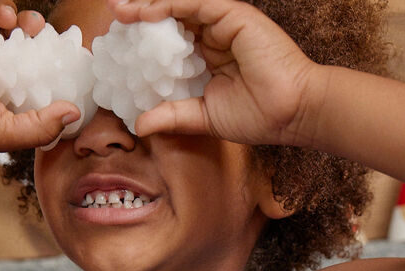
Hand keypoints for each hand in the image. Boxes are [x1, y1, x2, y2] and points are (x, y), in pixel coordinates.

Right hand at [0, 0, 80, 150]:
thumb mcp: (9, 132)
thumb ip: (44, 126)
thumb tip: (74, 113)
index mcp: (0, 83)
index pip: (30, 62)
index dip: (44, 53)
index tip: (55, 50)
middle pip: (17, 33)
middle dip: (30, 26)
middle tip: (36, 29)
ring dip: (8, 10)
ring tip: (7, 20)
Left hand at [107, 0, 319, 144]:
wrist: (292, 112)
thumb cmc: (258, 117)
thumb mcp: (203, 117)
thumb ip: (173, 115)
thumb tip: (139, 124)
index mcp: (209, 57)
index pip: (170, 42)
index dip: (144, 42)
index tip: (118, 48)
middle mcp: (215, 35)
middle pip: (171, 19)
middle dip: (140, 18)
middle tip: (112, 20)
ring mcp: (224, 22)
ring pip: (179, 6)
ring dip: (148, 7)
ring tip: (120, 12)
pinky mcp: (232, 14)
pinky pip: (194, 2)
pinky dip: (168, 5)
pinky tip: (144, 12)